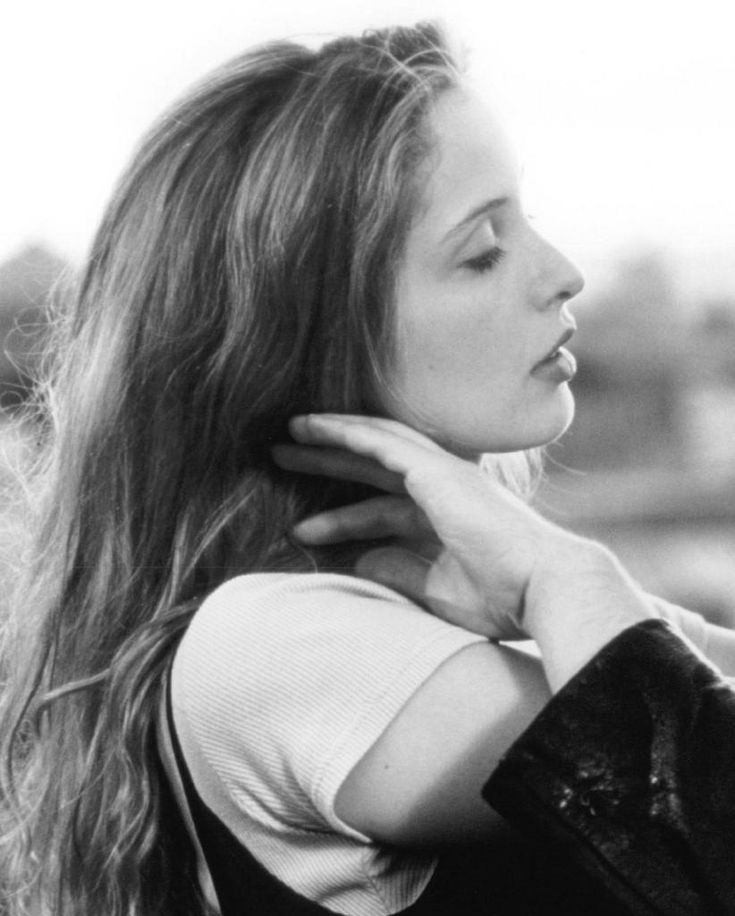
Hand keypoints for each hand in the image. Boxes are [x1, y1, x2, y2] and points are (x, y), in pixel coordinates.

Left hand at [272, 413, 565, 639]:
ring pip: (374, 446)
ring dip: (329, 441)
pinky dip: (347, 432)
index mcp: (444, 518)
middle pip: (372, 469)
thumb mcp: (437, 592)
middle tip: (283, 458)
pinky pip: (382, 443)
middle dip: (328, 463)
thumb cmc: (502, 599)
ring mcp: (442, 475)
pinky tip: (314, 428)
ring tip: (285, 438)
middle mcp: (441, 489)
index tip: (302, 525)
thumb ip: (399, 572)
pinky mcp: (437, 470)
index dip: (341, 517)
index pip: (382, 508)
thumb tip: (362, 562)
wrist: (544, 587)